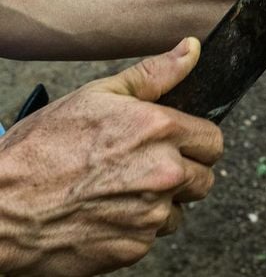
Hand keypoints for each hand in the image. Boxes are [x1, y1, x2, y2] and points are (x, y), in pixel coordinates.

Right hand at [0, 38, 222, 276]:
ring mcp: (151, 213)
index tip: (175, 144)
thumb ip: (154, 74)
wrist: (0, 210)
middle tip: (143, 167)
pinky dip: (135, 228)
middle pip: (204, 178)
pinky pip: (152, 236)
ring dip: (160, 203)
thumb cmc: (41, 149)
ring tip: (118, 190)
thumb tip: (191, 49)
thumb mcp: (97, 95)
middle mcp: (165, 172)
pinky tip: (105, 212)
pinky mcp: (135, 246)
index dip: (195, 142)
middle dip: (182, 172)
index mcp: (161, 130)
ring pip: (179, 210)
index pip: (213, 141)